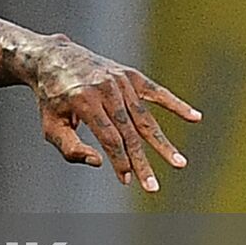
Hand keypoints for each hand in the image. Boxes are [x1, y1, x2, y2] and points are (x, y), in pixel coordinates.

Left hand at [31, 35, 201, 191]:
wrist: (53, 57)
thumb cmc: (51, 98)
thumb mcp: (50, 125)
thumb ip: (70, 148)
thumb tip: (99, 162)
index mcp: (83, 100)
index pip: (109, 137)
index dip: (119, 160)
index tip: (127, 180)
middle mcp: (104, 88)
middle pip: (129, 131)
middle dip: (142, 161)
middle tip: (153, 187)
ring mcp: (119, 80)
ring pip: (144, 117)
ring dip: (161, 142)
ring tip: (179, 163)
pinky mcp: (129, 74)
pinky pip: (155, 91)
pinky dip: (175, 104)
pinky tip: (195, 117)